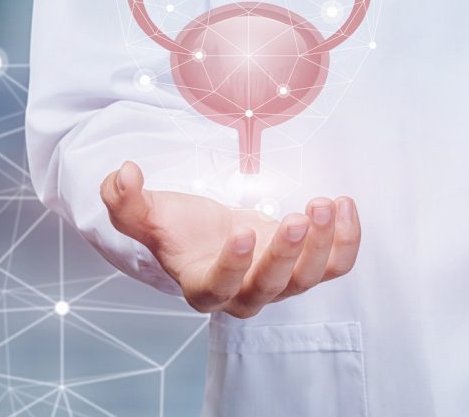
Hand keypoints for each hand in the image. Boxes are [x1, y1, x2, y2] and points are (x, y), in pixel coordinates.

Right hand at [100, 161, 360, 317]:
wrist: (212, 233)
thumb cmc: (181, 228)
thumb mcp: (146, 212)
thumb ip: (124, 200)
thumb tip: (122, 174)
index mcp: (203, 287)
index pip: (218, 288)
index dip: (232, 266)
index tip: (241, 231)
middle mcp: (244, 295)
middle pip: (270, 288)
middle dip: (286, 254)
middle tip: (297, 217)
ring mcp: (280, 284)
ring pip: (307, 279)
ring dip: (321, 244)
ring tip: (324, 204)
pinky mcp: (306, 267)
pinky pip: (335, 265)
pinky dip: (345, 240)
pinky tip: (343, 204)